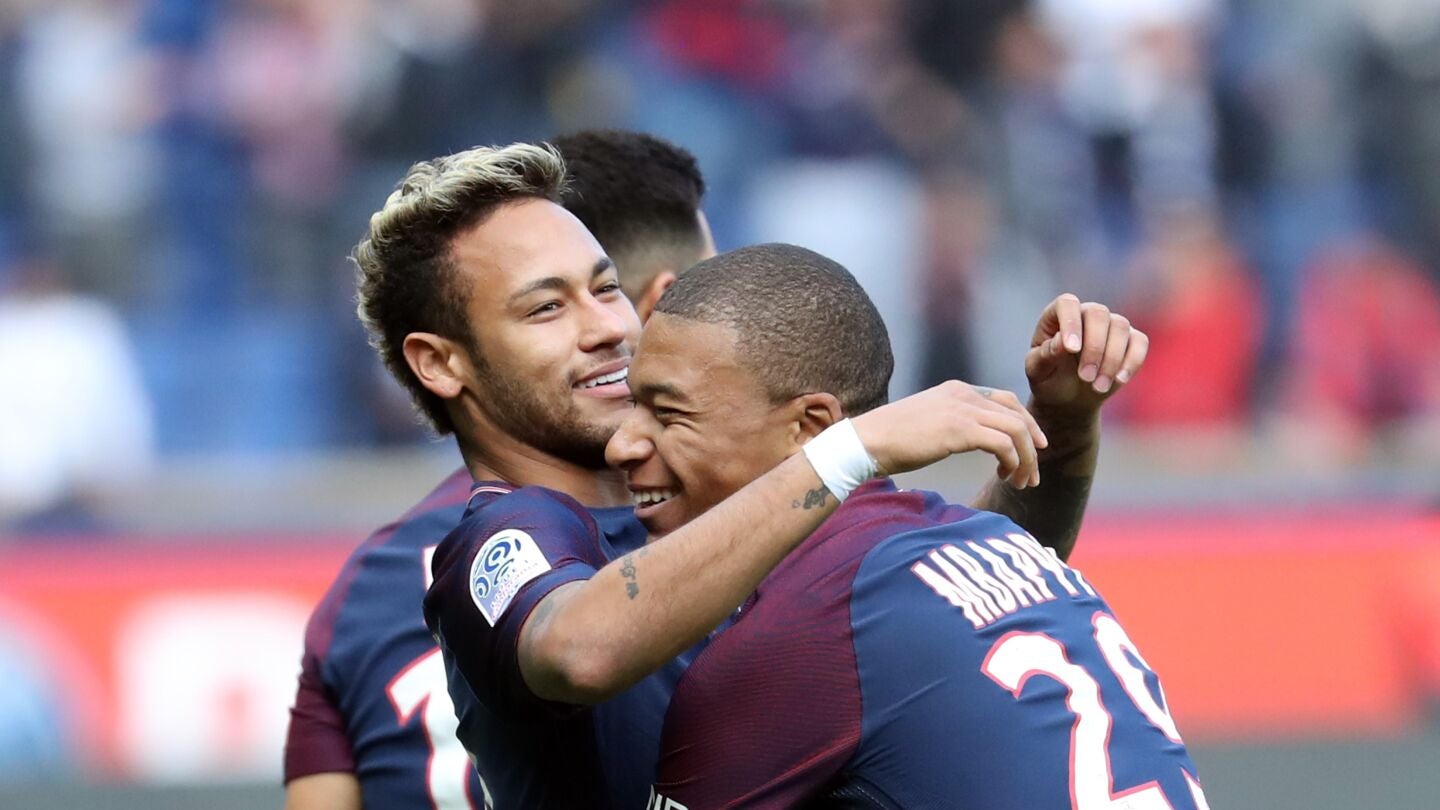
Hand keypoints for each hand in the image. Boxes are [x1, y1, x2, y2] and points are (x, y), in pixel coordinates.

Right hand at [851, 381, 1048, 488]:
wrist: (868, 441)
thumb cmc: (892, 439)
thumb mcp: (930, 422)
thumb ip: (954, 422)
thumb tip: (973, 439)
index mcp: (958, 389)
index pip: (1006, 401)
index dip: (1026, 424)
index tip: (1033, 448)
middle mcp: (965, 394)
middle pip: (1016, 415)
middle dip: (1031, 445)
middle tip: (1032, 473)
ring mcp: (963, 409)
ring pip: (1016, 429)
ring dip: (1025, 458)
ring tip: (1021, 481)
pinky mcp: (960, 429)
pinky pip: (1003, 443)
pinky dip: (1012, 461)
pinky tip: (1004, 476)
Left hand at [1025, 294, 1147, 416]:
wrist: (1068, 397)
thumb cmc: (1048, 379)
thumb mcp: (1038, 371)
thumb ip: (1045, 355)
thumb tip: (1062, 343)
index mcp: (1057, 315)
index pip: (1067, 304)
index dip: (1071, 323)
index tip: (1071, 350)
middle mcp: (1086, 314)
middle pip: (1098, 314)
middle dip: (1094, 347)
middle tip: (1085, 377)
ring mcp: (1110, 324)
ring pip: (1120, 327)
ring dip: (1111, 359)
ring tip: (1097, 387)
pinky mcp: (1131, 340)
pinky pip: (1140, 342)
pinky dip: (1132, 361)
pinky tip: (1119, 380)